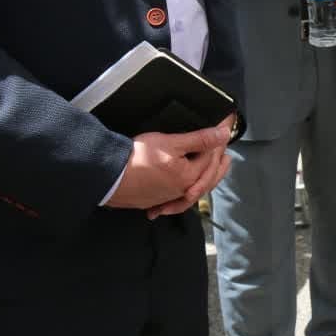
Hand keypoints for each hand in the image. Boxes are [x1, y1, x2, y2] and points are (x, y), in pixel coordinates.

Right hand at [105, 117, 232, 217]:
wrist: (109, 175)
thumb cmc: (139, 157)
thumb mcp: (172, 142)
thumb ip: (200, 139)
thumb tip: (224, 134)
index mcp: (189, 177)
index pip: (209, 160)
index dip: (216, 145)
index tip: (222, 134)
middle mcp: (181, 191)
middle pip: (205, 180)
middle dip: (217, 169)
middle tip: (226, 160)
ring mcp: (167, 198)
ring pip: (191, 190)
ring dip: (203, 182)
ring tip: (207, 175)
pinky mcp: (153, 200)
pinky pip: (174, 199)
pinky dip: (182, 196)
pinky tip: (181, 194)